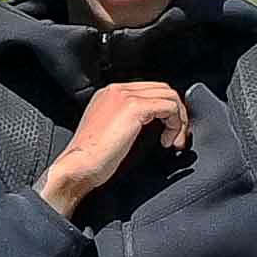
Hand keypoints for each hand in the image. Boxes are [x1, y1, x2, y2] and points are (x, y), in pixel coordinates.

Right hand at [42, 81, 189, 214]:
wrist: (78, 167)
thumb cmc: (91, 160)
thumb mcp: (112, 133)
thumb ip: (130, 122)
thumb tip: (156, 126)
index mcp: (109, 94)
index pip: (150, 90)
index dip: (165, 110)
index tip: (168, 132)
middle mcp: (117, 90)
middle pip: (163, 89)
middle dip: (176, 113)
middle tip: (175, 137)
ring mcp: (125, 96)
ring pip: (169, 96)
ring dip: (178, 120)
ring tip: (172, 141)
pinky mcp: (134, 107)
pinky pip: (170, 107)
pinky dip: (175, 125)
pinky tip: (166, 142)